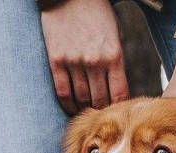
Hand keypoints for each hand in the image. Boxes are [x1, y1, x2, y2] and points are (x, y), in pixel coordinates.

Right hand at [41, 0, 129, 114]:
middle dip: (102, 111)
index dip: (118, 108)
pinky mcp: (57, 60)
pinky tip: (71, 106)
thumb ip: (117, 62)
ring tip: (86, 111)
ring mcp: (74, 62)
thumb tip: (118, 91)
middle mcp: (95, 62)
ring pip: (81, 100)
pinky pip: (62, 92)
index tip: (116, 113)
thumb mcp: (115, 35)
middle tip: (101, 115)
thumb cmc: (96, 14)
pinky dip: (68, 104)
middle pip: (100, 101)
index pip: (119, 95)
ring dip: (84, 109)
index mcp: (114, 56)